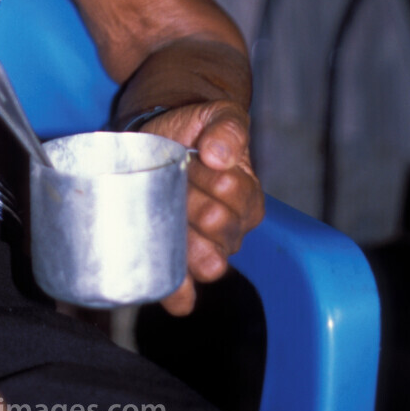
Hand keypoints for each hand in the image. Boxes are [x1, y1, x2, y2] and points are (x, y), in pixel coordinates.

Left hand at [140, 101, 263, 315]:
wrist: (162, 141)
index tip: (191, 154)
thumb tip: (220, 155)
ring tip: (163, 211)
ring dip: (182, 237)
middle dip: (189, 199)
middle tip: (173, 179)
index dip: (206, 173)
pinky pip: (186, 295)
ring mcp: (207, 252)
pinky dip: (177, 292)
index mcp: (247, 197)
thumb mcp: (217, 115)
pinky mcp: (179, 268)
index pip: (233, 191)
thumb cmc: (194, 132)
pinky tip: (168, 284)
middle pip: (217, 226)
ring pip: (206, 261)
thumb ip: (227, 128)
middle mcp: (232, 230)